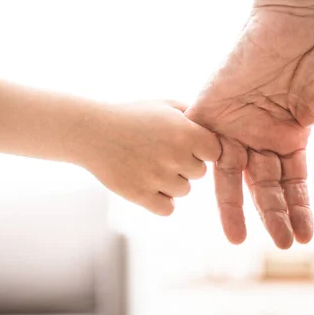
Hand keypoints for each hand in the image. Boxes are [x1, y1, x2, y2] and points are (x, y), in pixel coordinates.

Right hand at [75, 100, 220, 215]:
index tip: (186, 143)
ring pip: (184, 191)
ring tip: (148, 164)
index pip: (215, 151)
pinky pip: (167, 208)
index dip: (201, 148)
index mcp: (185, 132)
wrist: (92, 131)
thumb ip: (195, 115)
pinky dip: (160, 200)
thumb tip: (221, 130)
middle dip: (185, 165)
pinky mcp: (141, 196)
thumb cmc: (132, 116)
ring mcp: (158, 178)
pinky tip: (147, 183)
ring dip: (171, 182)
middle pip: (199, 173)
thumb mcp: (165, 106)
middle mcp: (175, 156)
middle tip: (161, 152)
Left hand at [185, 9, 313, 248]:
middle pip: (263, 185)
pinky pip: (203, 145)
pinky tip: (212, 196)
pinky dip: (205, 169)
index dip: (298, 209)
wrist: (300, 14)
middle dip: (272, 214)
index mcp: (290, 137)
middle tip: (280, 244)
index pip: (292, 183)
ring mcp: (234, 123)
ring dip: (235, 206)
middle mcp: (260, 135)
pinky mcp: (210, 108)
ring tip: (238, 239)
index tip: (304, 236)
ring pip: (231, 174)